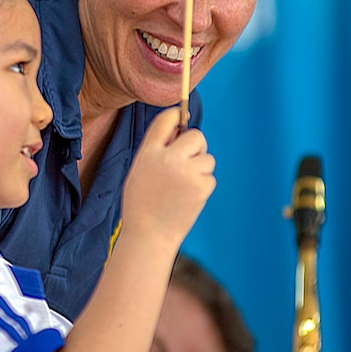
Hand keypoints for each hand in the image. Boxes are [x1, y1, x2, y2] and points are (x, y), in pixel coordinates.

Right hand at [120, 107, 215, 244]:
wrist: (149, 235)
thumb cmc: (141, 203)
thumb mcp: (140, 169)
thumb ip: (157, 148)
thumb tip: (179, 126)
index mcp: (149, 152)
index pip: (166, 119)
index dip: (177, 116)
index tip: (180, 119)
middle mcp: (168, 159)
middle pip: (196, 136)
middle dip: (195, 145)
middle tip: (186, 161)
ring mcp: (187, 173)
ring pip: (207, 158)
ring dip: (200, 167)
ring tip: (182, 185)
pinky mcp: (201, 187)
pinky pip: (210, 177)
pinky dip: (202, 185)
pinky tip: (187, 196)